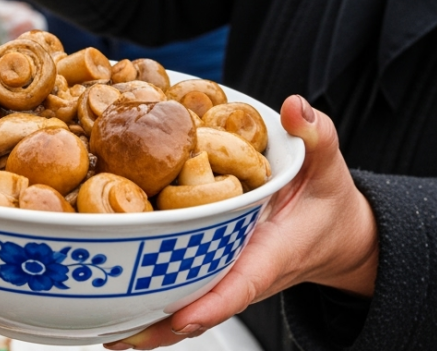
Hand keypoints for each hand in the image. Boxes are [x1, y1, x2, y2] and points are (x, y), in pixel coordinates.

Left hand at [109, 96, 379, 349]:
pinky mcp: (211, 270)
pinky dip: (148, 301)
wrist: (335, 235)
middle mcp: (241, 273)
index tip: (178, 318)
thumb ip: (317, 136)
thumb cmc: (329, 203)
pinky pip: (180, 290)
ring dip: (146, 322)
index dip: (208, 304)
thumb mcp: (328, 166)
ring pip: (183, 306)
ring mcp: (224, 276)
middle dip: (158, 325)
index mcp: (270, 254)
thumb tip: (298, 108)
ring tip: (102, 333)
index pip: (238, 285)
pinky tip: (110, 309)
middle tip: (114, 336)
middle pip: (197, 308)